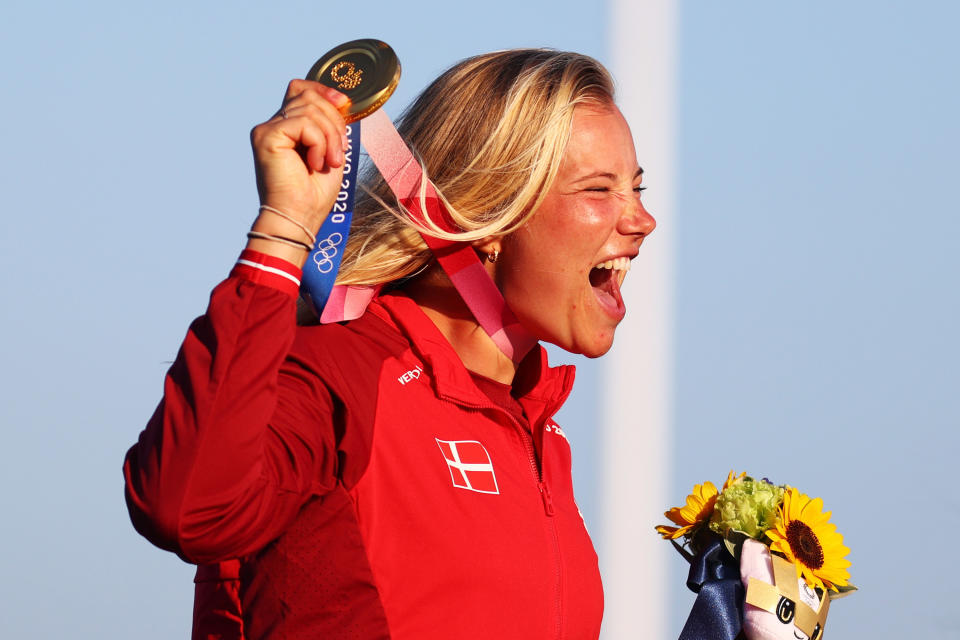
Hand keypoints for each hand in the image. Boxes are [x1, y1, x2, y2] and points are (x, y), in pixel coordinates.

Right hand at [249, 80, 350, 233]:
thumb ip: (330, 125)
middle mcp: (272, 125)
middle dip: (334, 121)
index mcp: (285, 127)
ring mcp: (267, 130)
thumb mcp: (330, 151)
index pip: (300, 89)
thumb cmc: (314, 194)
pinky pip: (304, 123)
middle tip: (340, 153)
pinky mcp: (266, 136)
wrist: (299, 218)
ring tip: (330, 163)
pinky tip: (315, 164)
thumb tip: (342, 101)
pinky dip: (319, 143)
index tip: (344, 103)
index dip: (323, 90)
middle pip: (308, 96)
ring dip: (330, 137)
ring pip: (310, 109)